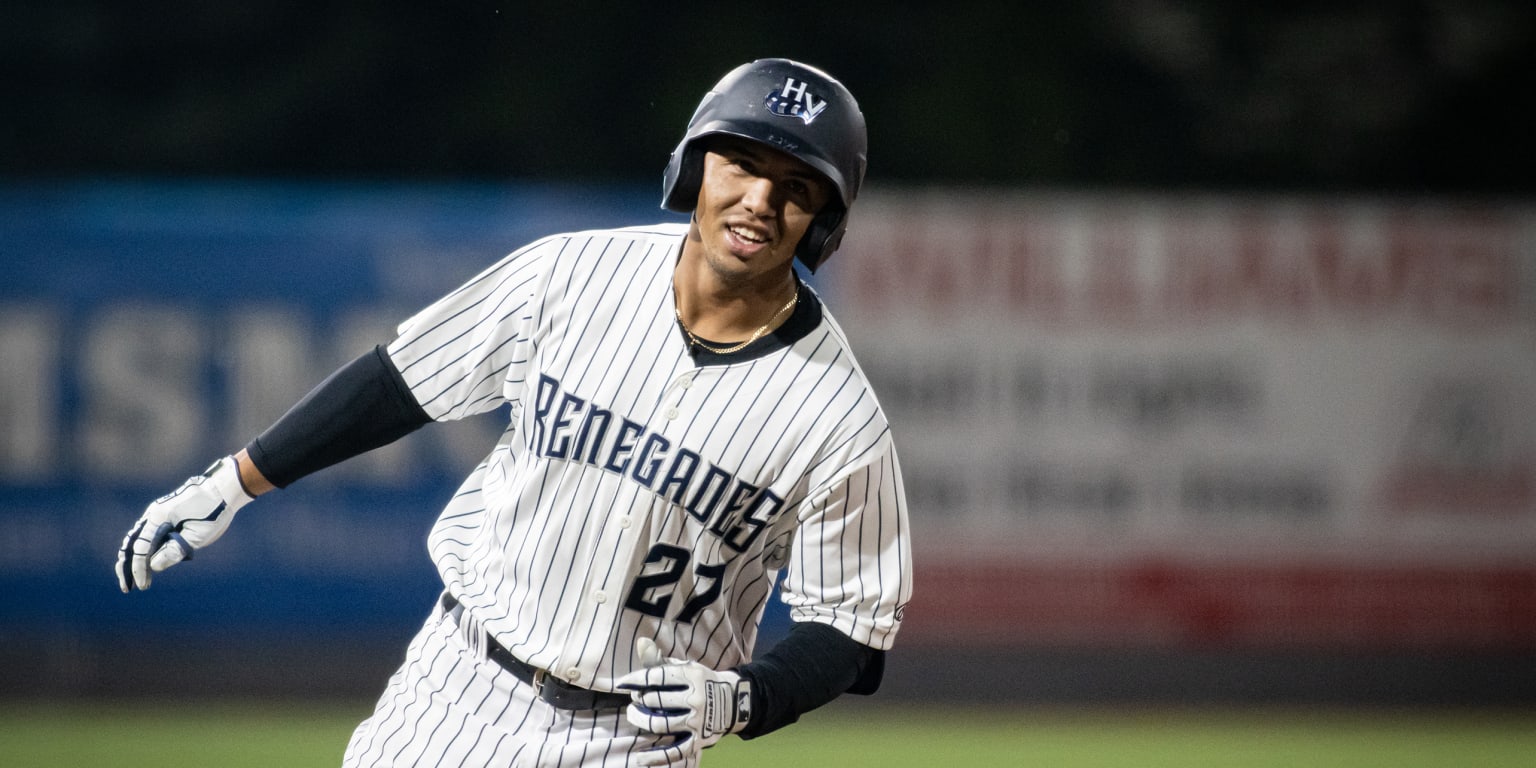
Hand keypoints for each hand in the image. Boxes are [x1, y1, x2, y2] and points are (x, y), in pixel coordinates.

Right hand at [116, 455, 254, 591]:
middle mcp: (153, 514)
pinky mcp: (164, 515)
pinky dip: (144, 550)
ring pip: (137, 539)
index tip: (142, 586)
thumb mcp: (197, 535)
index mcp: (159, 517)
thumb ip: (174, 551)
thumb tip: (154, 566)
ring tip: (134, 579)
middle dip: (127, 567)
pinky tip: (146, 563)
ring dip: (133, 559)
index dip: (139, 569)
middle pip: (131, 544)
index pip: (140, 549)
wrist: (223, 488)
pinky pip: (147, 535)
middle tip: (127, 588)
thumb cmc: (213, 511)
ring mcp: (157, 513)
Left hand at [616, 638, 751, 765]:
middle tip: (634, 698)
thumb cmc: (701, 682)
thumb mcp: (686, 667)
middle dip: (639, 699)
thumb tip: (641, 642)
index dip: (636, 680)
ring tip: (632, 714)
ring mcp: (697, 721)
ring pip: (660, 724)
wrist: (734, 702)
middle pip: (656, 700)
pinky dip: (656, 757)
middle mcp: (696, 698)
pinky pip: (675, 752)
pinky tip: (640, 757)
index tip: (623, 683)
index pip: (657, 676)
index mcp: (692, 676)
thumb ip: (661, 660)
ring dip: (640, 720)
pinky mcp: (698, 741)